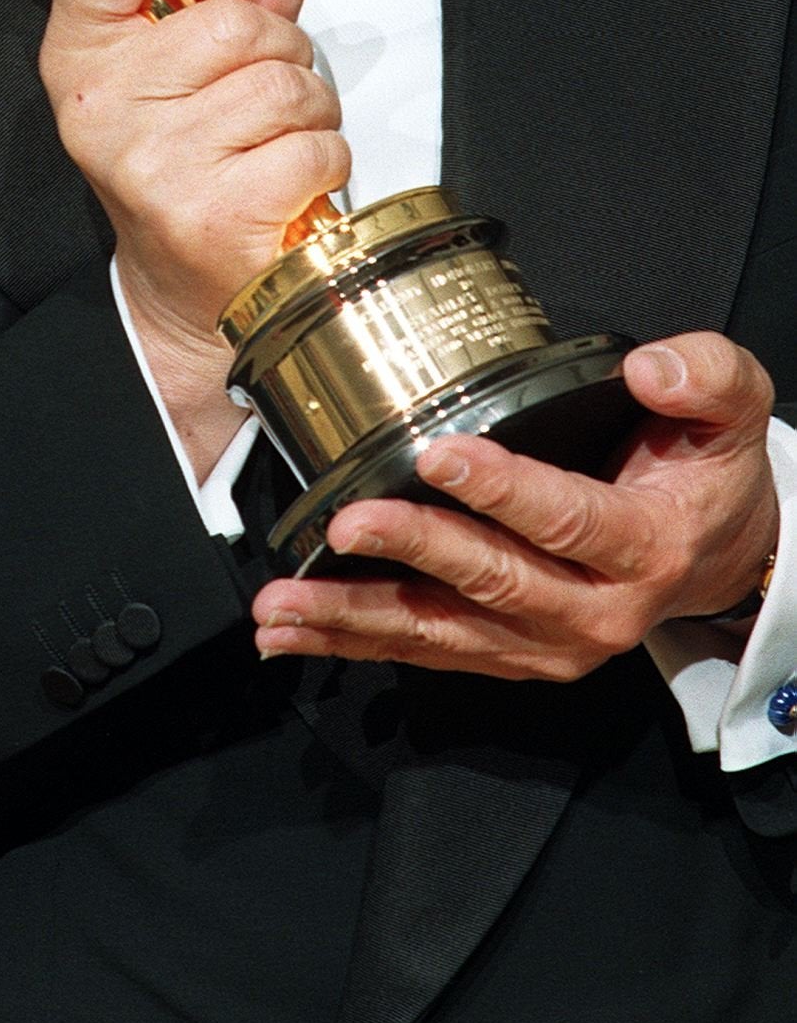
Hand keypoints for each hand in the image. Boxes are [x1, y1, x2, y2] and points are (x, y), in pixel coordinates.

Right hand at [38, 0, 346, 475]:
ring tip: (274, 142)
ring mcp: (151, 163)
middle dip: (281, 51)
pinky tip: (287, 184)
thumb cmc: (201, 152)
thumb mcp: (221, 48)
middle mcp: (101, 106)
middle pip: (234, 22)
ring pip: (283, 85)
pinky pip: (311, 147)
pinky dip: (325, 161)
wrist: (191, 285)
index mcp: (82, 50)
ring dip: (309, 110)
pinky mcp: (207, 214)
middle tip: (259, 95)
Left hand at [252, 331, 779, 678]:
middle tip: (349, 524)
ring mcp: (546, 643)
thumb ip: (708, 377)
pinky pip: (427, 652)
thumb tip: (651, 367)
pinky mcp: (508, 654)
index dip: (501, 490)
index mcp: (644, 546)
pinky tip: (293, 632)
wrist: (719, 554)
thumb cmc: (708, 475)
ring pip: (442, 632)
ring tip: (284, 604)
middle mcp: (593, 611)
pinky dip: (357, 644)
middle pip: (492, 580)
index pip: (567, 519)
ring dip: (358, 618)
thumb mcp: (737, 411)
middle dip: (414, 551)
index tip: (437, 456)